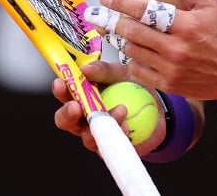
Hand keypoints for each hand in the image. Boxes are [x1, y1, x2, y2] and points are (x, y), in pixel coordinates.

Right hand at [51, 60, 165, 154]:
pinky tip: (127, 126)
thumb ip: (103, 70)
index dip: (59, 90)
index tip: (61, 83)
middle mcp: (83, 118)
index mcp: (81, 97)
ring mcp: (95, 134)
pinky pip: (108, 146)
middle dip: (67, 114)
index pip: (64, 94)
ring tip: (120, 110)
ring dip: (100, 124)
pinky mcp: (110, 147)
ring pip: (87, 136)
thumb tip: (85, 69)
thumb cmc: (131, 87)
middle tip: (76, 106)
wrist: (156, 106)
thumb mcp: (119, 72)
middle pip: (65, 121)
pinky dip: (117, 135)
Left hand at [99, 0, 216, 106]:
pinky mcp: (169, 84)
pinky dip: (131, 60)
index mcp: (185, 25)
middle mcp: (176, 47)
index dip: (122, 4)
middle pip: (133, 33)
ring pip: (133, 52)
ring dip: (120, 41)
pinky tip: (130, 52)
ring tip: (114, 33)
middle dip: (112, 23)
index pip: (146, 11)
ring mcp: (171, 68)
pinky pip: (139, 71)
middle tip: (97, 17)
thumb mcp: (209, 6)